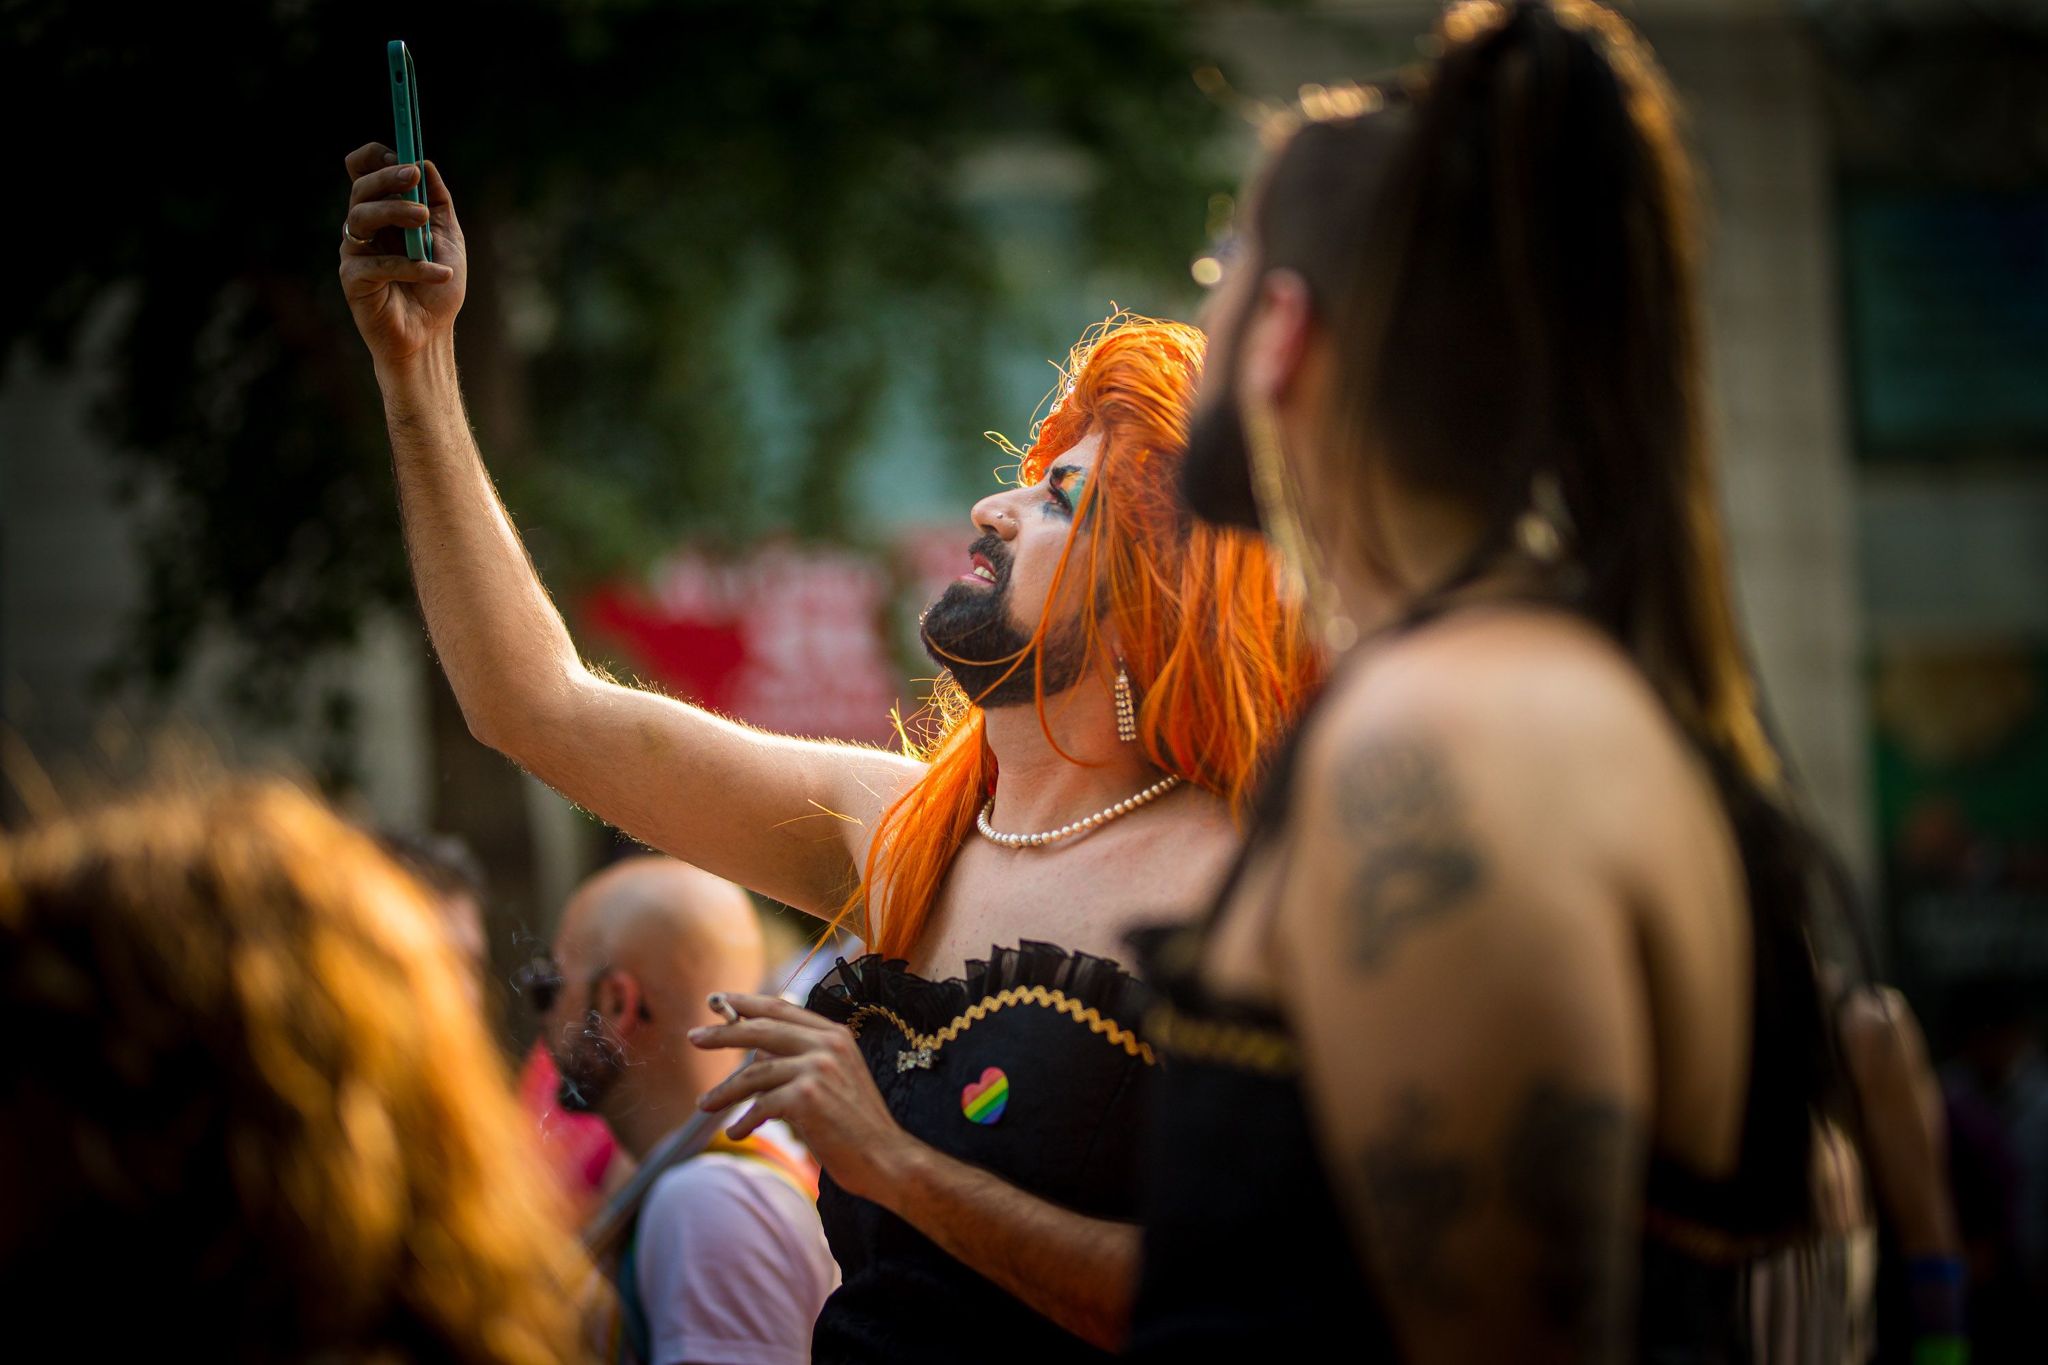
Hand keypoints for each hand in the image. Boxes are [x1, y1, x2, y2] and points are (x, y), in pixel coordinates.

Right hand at [337, 142, 464, 370]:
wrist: (432, 336)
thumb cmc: (437, 290)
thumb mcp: (449, 239)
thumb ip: (439, 203)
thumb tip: (426, 164)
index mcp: (384, 214)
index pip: (363, 173)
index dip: (376, 159)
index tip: (403, 156)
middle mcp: (364, 230)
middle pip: (360, 190)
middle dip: (387, 178)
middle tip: (413, 176)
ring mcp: (355, 253)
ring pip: (361, 218)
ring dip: (394, 211)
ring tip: (424, 220)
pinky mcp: (353, 280)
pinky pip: (377, 263)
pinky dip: (412, 266)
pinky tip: (439, 273)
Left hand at [690, 993, 920, 1203]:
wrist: (885, 1158)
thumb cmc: (855, 1124)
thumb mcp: (833, 1078)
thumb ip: (800, 1058)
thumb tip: (755, 1051)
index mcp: (834, 1034)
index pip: (782, 1008)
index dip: (747, 1003)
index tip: (718, 1000)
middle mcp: (827, 1043)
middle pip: (762, 1031)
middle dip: (723, 1034)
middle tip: (693, 1038)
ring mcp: (818, 1068)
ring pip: (755, 1071)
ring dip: (724, 1090)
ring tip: (703, 1104)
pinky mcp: (807, 1096)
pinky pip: (761, 1104)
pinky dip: (744, 1120)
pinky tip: (736, 1132)